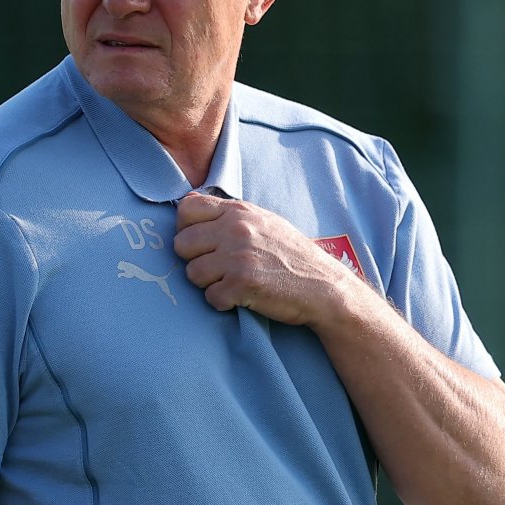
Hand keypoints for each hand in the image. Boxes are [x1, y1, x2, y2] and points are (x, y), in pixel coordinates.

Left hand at [173, 192, 363, 326]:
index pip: (186, 208)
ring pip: (192, 273)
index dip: (186, 228)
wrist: (323, 286)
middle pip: (181, 244)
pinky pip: (210, 297)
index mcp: (239, 211)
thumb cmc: (291, 255)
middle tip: (217, 268)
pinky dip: (223, 302)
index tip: (200, 242)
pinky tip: (241, 297)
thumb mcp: (263, 221)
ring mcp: (237, 256)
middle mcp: (235, 230)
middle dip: (195, 259)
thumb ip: (228, 213)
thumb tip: (188, 202)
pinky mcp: (241, 284)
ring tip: (232, 283)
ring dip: (208, 283)